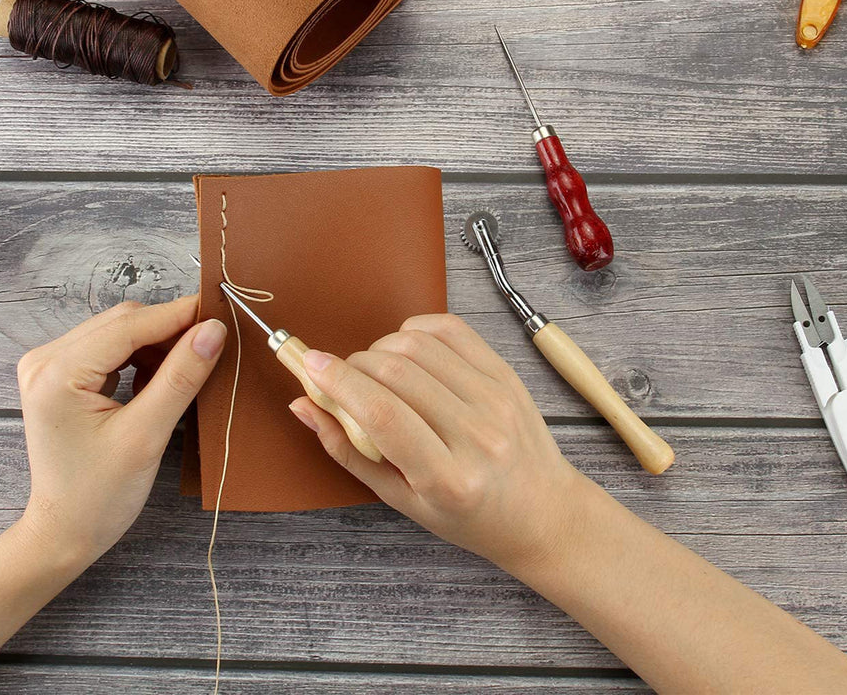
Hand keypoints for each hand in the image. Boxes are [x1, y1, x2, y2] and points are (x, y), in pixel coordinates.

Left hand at [16, 296, 225, 566]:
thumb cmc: (99, 495)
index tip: (221, 312)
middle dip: (169, 328)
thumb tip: (214, 331)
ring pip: (118, 331)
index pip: (128, 326)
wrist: (64, 533)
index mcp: (56, 373)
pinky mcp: (60, 376)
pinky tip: (160, 375)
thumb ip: (180, 377)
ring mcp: (49, 366)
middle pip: (122, 322)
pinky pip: (109, 347)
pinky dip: (140, 355)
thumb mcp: (147, 435)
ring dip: (157, 341)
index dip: (178, 315)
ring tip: (188, 364)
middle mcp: (45, 360)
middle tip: (213, 340)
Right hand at [288, 313, 583, 574]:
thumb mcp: (401, 500)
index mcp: (447, 478)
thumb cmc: (468, 517)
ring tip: (377, 372)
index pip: (381, 413)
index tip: (310, 364)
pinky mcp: (506, 374)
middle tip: (342, 377)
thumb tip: (304, 405)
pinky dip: (416, 330)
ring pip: (419, 345)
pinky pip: (451, 330)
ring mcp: (496, 399)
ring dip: (381, 348)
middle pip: (396, 372)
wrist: (542, 512)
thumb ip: (348, 451)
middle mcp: (476, 434)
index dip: (339, 381)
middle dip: (355, 365)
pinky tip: (407, 350)